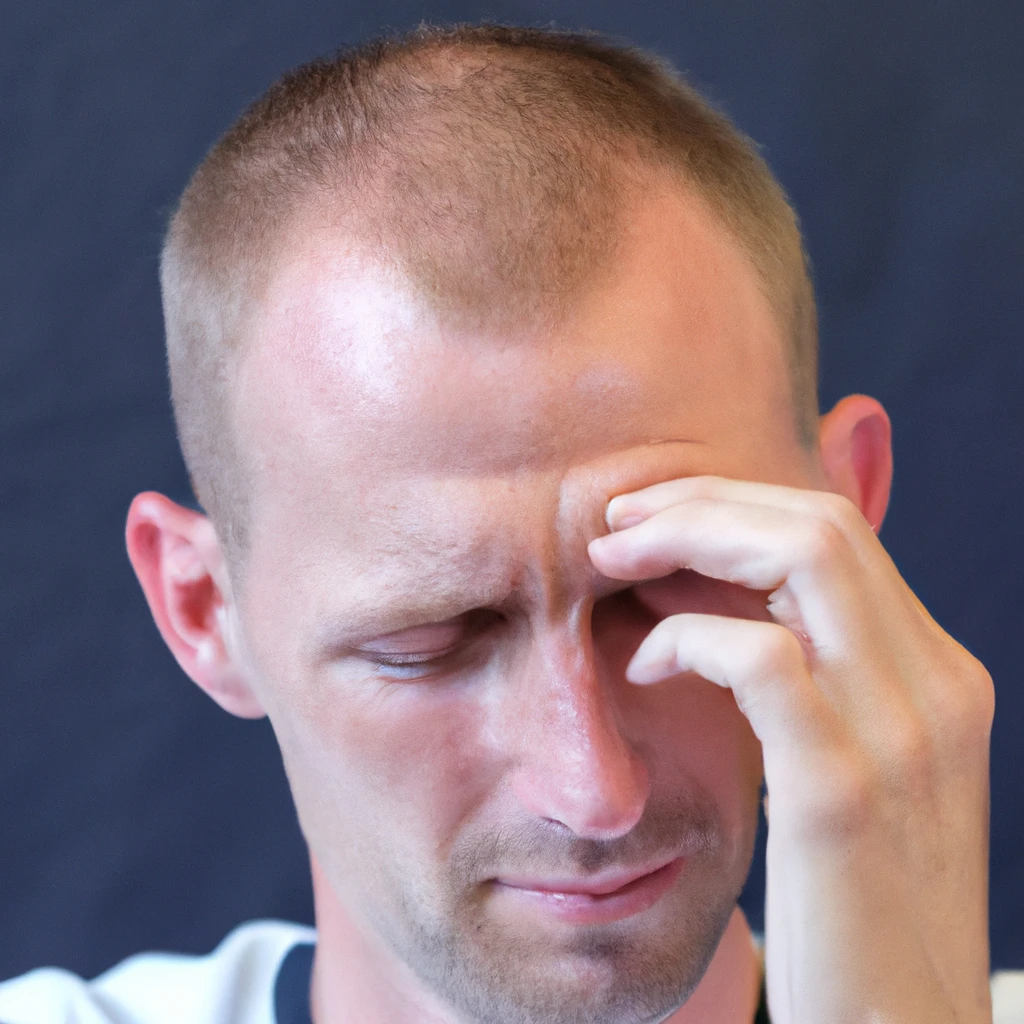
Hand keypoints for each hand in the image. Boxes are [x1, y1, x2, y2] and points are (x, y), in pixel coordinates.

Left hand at [588, 476, 994, 1023]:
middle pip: (819, 520)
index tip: (652, 517)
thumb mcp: (851, 770)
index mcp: (935, 676)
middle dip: (701, 500)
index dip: (735, 503)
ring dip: (686, 537)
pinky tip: (642, 663)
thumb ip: (816, 681)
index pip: (840, 530)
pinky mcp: (843, 790)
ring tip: (612, 561)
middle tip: (615, 521)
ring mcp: (899, 733)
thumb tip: (730, 607)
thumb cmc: (855, 906)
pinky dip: (686, 636)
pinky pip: (760, 657)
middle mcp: (935, 686)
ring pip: (801, 555)